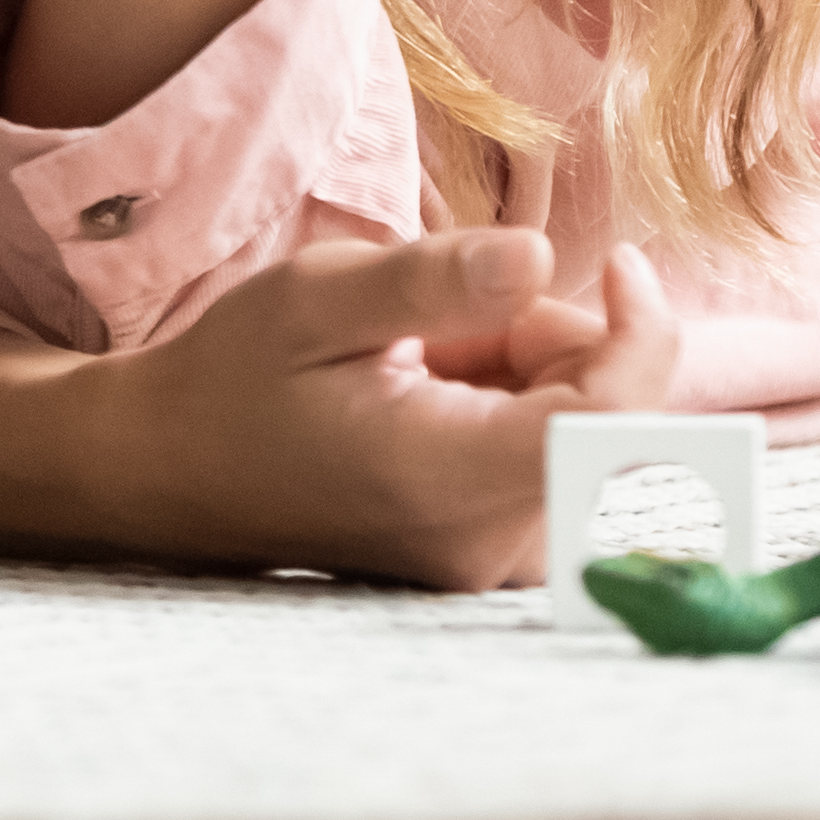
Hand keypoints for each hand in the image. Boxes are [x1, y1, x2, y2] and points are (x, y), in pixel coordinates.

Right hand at [74, 228, 678, 587]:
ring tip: (426, 361)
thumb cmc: (236, 377)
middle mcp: (485, 543)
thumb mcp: (314, 298)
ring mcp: (490, 563)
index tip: (622, 262)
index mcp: (446, 476)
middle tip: (450, 319)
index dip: (644, 335)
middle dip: (561, 345)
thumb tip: (541, 256)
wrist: (174, 472)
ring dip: (536, 377)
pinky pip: (557, 467)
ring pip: (588, 442)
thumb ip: (432, 280)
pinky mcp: (489, 561)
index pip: (610, 421)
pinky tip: (440, 396)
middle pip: (608, 424)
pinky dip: (522, 410)